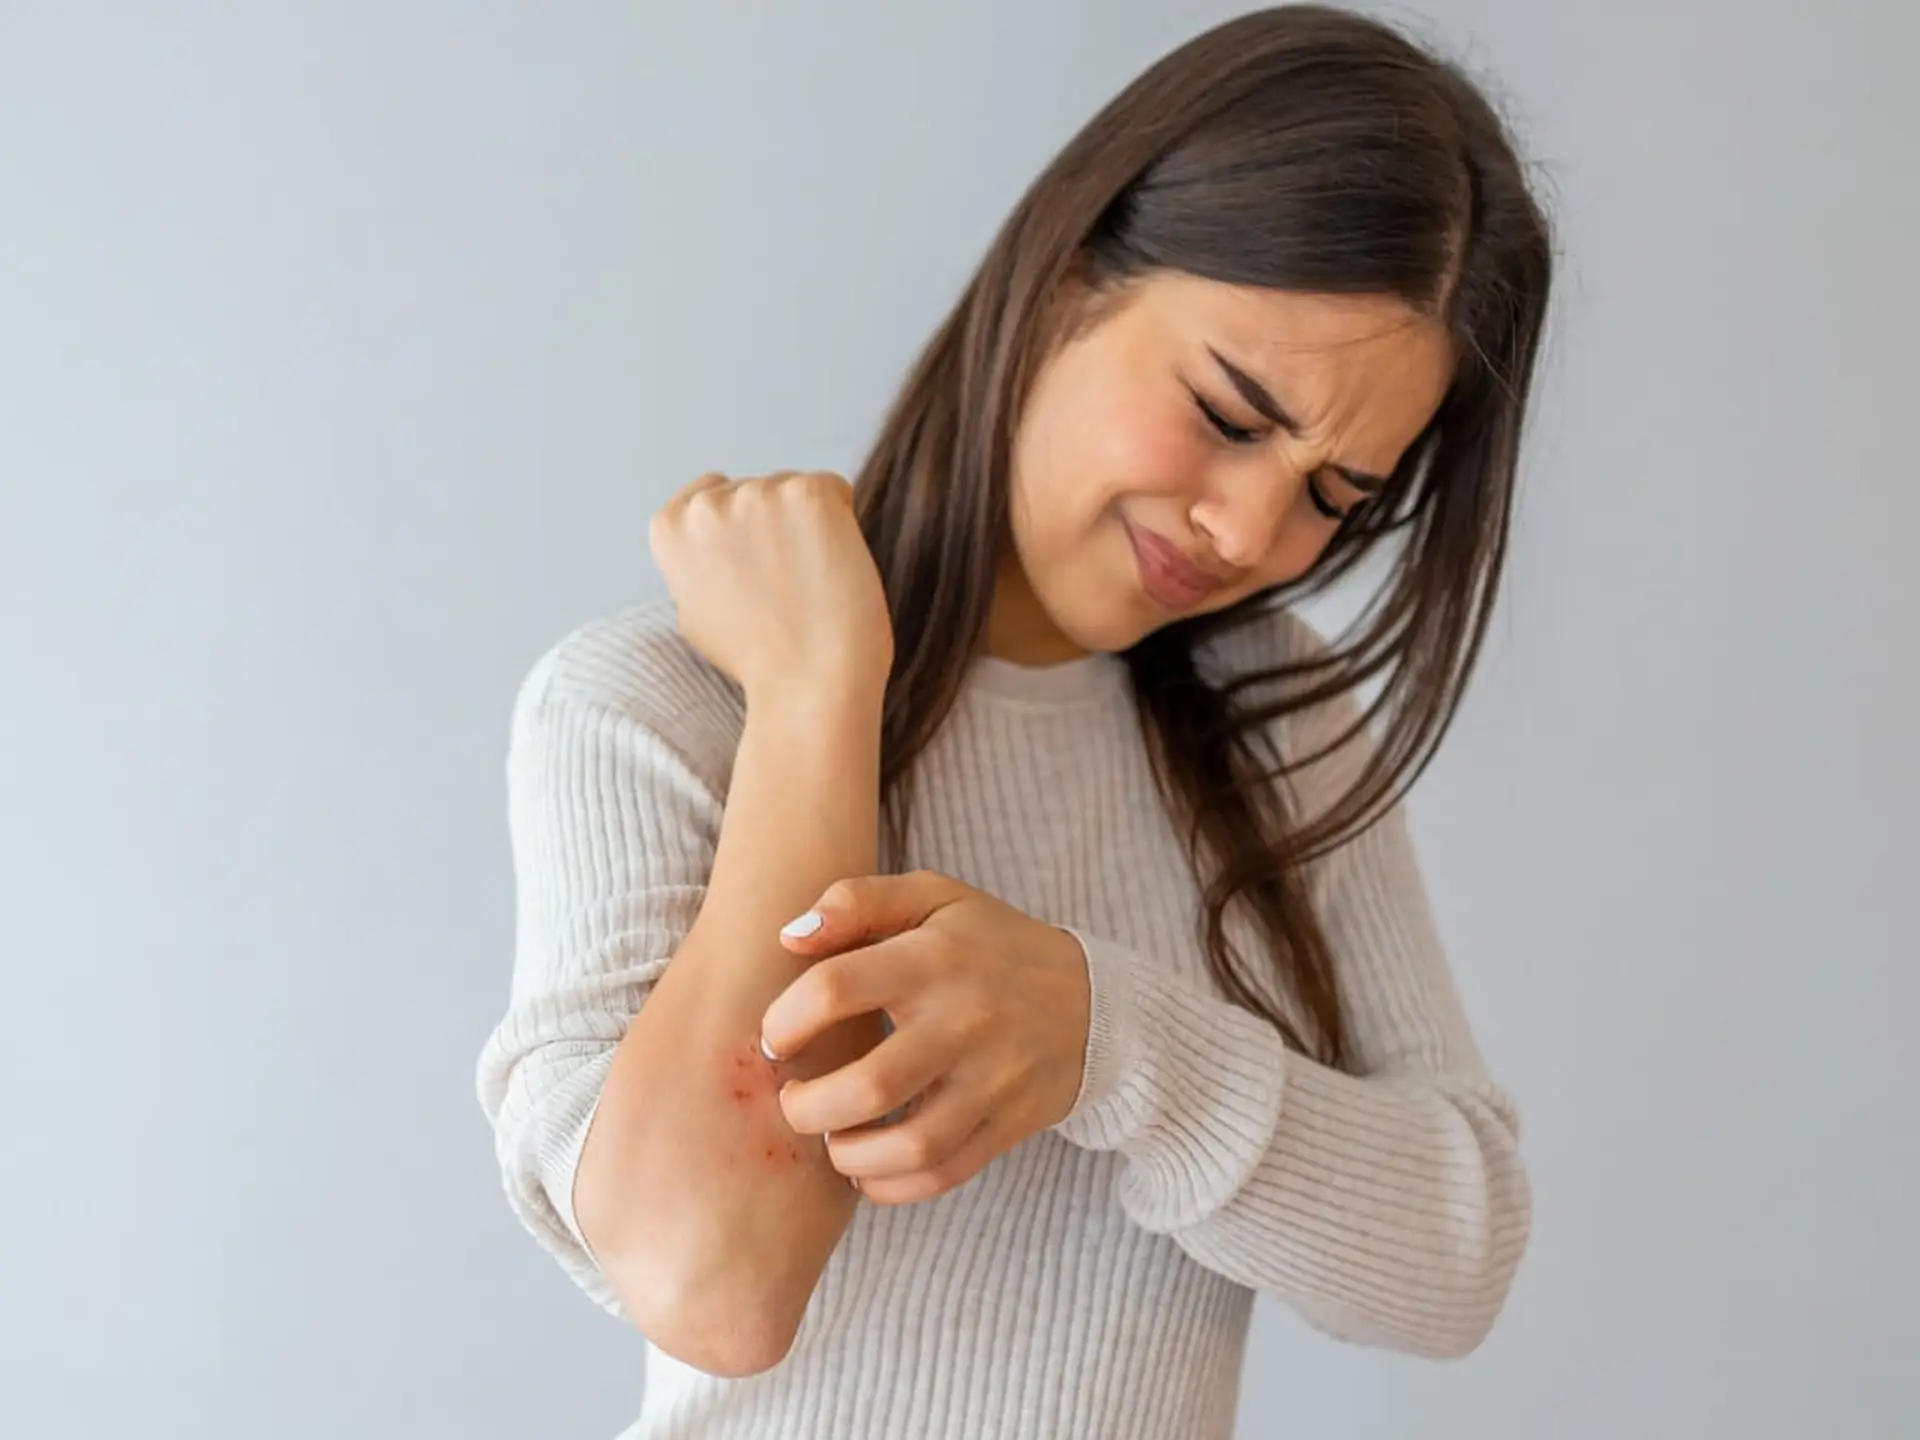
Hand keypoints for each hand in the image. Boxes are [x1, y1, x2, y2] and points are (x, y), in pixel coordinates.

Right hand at [648, 470, 893, 699]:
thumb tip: (717, 538)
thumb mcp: (694, 609)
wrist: (807, 686)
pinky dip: (842, 522)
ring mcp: (757, 495)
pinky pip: (833, 490)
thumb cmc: (759, 661)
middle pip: (755, 490)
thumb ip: (698, 561)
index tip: (755, 567)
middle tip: (786, 585)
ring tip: (810, 584)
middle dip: (776, 525)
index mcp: (671, 529)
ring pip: (793, 490)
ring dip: (808, 526)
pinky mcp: (807, 494)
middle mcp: (707, 505)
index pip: (710, 493)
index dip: (742, 530)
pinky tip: (833, 567)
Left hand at [758, 871, 1092, 1205]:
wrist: (1091, 1000)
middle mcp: (964, 1021)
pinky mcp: (1007, 1125)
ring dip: (848, 1156)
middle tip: (793, 1101)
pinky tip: (867, 1169)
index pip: (837, 989)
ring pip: (909, 1145)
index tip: (775, 1039)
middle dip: (807, 1107)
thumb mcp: (932, 897)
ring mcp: (991, 1080)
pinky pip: (942, 1175)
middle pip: (869, 1085)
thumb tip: (789, 938)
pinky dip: (892, 1187)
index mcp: (934, 957)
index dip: (785, 1021)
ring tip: (831, 1139)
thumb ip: (857, 901)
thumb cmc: (988, 944)